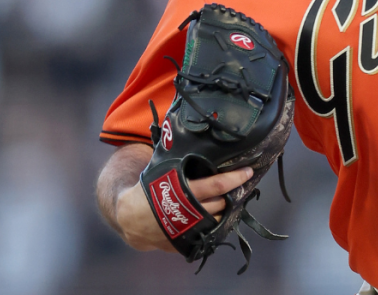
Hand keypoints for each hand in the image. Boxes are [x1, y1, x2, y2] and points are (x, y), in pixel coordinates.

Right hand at [114, 167, 254, 251]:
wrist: (129, 218)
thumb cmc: (147, 190)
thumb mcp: (161, 171)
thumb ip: (177, 161)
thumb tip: (187, 135)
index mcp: (184, 192)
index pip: (217, 185)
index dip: (235, 178)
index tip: (248, 171)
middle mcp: (189, 213)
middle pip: (221, 203)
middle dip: (231, 195)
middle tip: (239, 186)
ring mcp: (189, 230)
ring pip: (218, 220)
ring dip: (224, 211)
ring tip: (228, 200)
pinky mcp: (186, 242)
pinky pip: (208, 234)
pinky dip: (214, 226)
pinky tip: (217, 216)